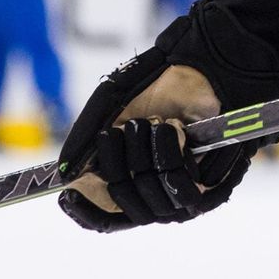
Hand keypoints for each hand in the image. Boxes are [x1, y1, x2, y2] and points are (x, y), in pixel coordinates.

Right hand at [58, 55, 254, 232]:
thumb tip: (65, 175)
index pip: (105, 217)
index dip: (86, 211)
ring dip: (144, 155)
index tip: (69, 195)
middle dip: (116, 164)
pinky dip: (170, 157)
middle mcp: (156, 188)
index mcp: (131, 175)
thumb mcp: (111, 101)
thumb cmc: (162, 79)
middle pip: (123, 204)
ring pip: (152, 202)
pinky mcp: (213, 185)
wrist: (205, 61)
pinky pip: (182, 193)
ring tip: (155, 123)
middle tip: (124, 129)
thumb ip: (85, 135)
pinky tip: (173, 130)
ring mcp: (183, 189)